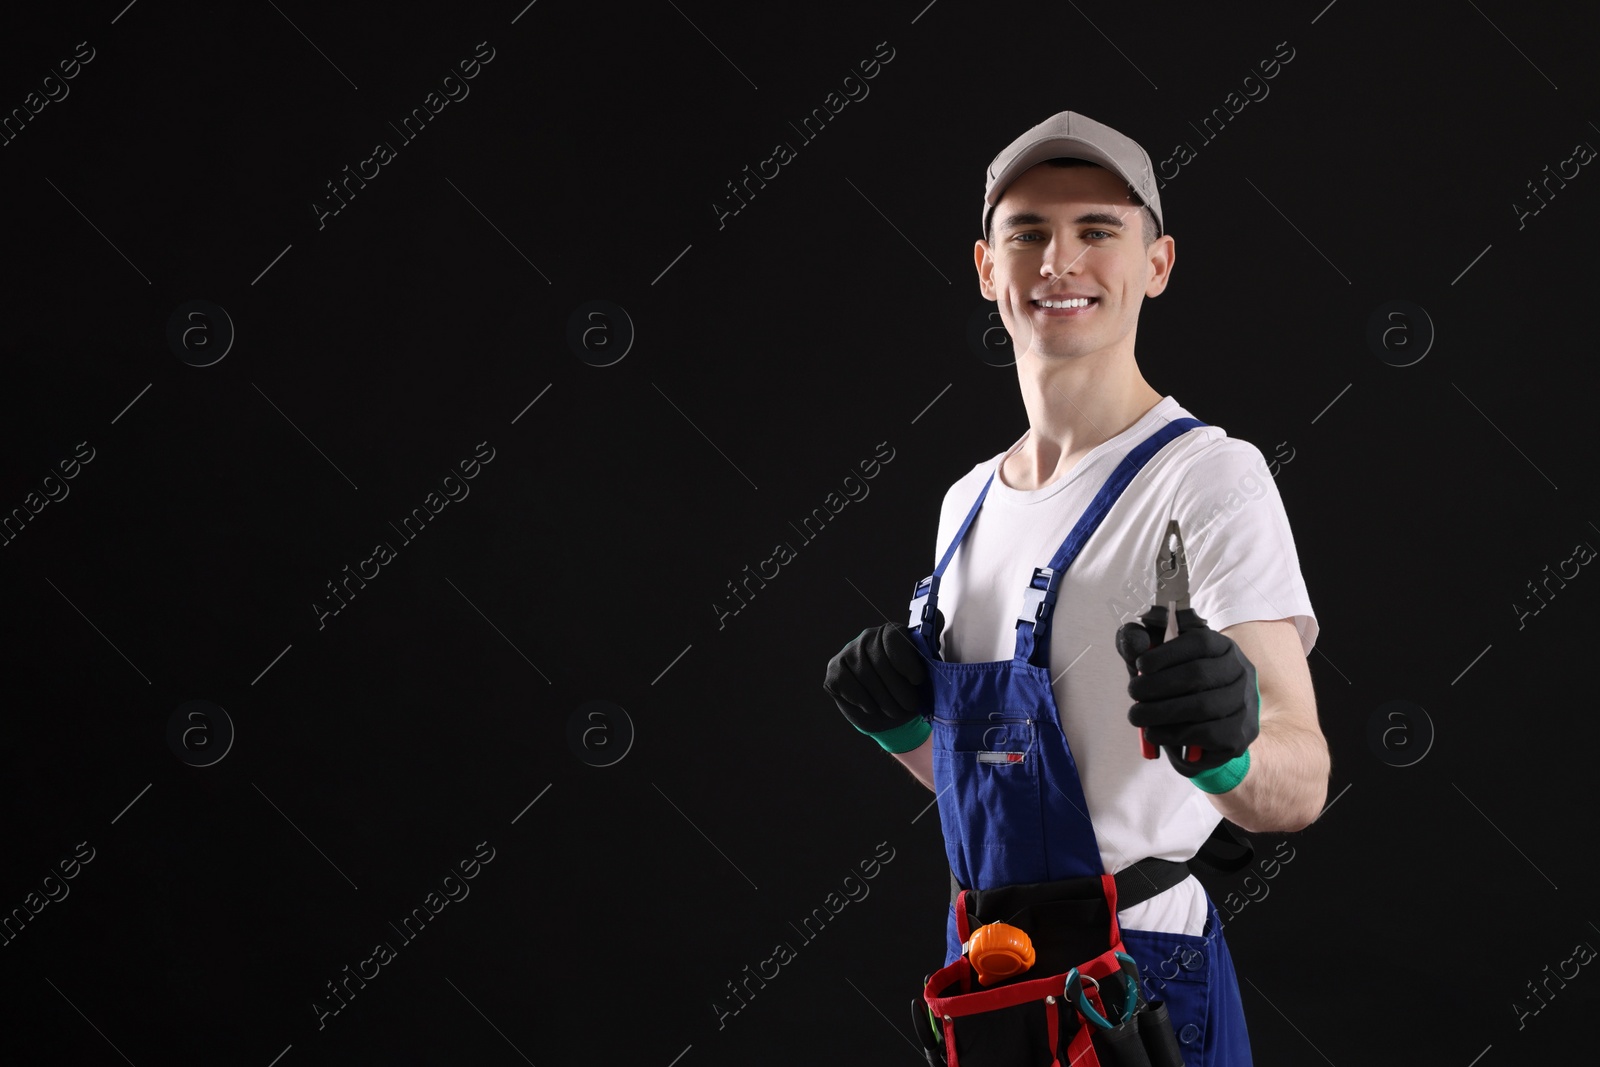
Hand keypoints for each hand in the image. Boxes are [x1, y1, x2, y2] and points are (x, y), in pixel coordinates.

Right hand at [823, 612, 941, 748]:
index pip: (894, 638)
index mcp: (891, 632)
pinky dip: (862, 700)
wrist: (887, 711)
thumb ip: (929, 646)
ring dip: (883, 699)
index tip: (918, 680)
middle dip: (898, 689)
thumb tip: (935, 616)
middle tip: (910, 707)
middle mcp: (867, 637)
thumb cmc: (908, 687)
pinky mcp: (834, 669)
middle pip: (880, 662)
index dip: (906, 661)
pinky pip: (846, 684)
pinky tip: (872, 707)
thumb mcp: (925, 668)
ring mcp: (848, 652)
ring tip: (895, 712)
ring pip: (864, 675)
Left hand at [1114, 606, 1259, 777]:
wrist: (1209, 729)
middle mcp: (1240, 671)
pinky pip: (1208, 734)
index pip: (1200, 642)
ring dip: (1161, 712)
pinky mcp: (1241, 734)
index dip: (1167, 653)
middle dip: (1158, 684)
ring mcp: (1245, 703)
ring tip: (1136, 716)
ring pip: (1203, 707)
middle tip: (1132, 692)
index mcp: (1222, 647)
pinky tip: (1154, 733)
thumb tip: (1136, 641)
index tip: (1140, 664)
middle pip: (1199, 674)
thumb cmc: (1178, 688)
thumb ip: (1141, 644)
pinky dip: (1174, 735)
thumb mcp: (1157, 661)